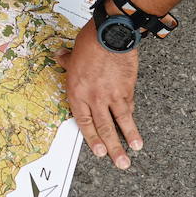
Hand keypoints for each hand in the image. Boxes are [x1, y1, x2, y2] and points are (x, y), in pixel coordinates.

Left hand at [58, 21, 142, 168]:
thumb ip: (66, 62)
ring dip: (128, 138)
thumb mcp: (72, 53)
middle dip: (112, 148)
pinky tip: (136, 127)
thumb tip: (59, 57)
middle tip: (119, 163)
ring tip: (134, 151)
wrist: (111, 33)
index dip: (92, 138)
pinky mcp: (127, 89)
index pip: (84, 122)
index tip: (99, 151)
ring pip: (121, 122)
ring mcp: (112, 95)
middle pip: (104, 128)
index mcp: (77, 92)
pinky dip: (132, 118)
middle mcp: (94, 98)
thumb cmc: (90, 41)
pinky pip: (129, 107)